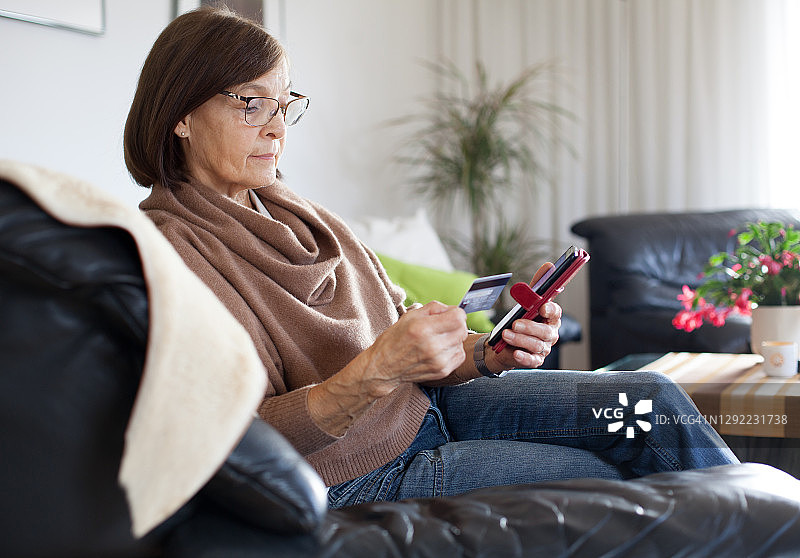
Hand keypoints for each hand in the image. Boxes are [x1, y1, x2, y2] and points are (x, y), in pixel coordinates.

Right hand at [308, 301, 466, 435]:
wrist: (384, 367)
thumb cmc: (395, 339)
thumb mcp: (410, 316)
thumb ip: (434, 308)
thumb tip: (453, 309)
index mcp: (423, 329)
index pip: (458, 317)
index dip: (456, 313)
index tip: (449, 314)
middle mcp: (432, 346)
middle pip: (462, 329)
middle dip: (456, 324)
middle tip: (444, 326)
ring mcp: (438, 361)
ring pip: (461, 342)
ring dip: (453, 338)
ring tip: (438, 339)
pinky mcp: (442, 371)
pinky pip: (459, 355)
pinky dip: (453, 350)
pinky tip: (439, 350)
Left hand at [486, 263, 561, 370]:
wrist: (506, 342)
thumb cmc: (520, 320)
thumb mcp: (527, 302)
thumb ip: (537, 285)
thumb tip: (548, 266)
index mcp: (550, 318)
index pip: (556, 313)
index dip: (551, 310)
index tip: (542, 306)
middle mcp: (550, 334)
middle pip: (545, 331)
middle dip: (530, 327)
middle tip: (515, 323)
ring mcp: (544, 348)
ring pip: (537, 345)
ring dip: (520, 339)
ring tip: (506, 335)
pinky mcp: (535, 360)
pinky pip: (532, 360)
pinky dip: (524, 357)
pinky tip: (515, 353)